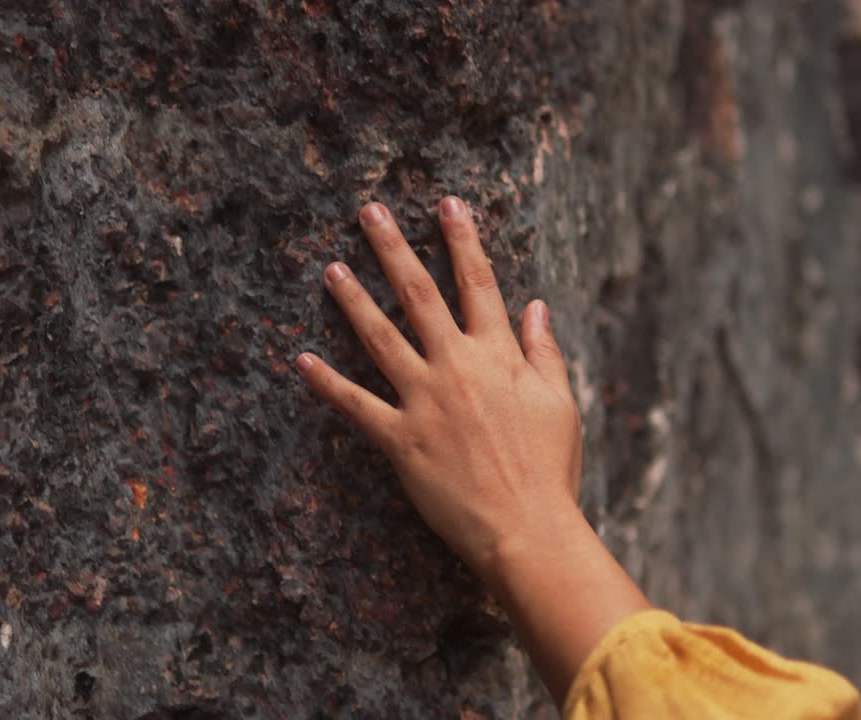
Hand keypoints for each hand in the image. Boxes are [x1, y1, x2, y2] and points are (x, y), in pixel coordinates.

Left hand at [295, 197, 580, 581]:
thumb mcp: (559, 402)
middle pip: (419, 295)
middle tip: (369, 213)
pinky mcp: (399, 439)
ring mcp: (424, 401)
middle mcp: (457, 367)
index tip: (446, 204)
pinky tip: (302, 359)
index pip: (478, 283)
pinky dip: (327, 382)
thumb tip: (536, 307)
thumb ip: (543, 351)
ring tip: (330, 269)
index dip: (462, 239)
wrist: (528, 527)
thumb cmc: (549, 469)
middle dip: (393, 249)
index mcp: (498, 356)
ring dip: (353, 300)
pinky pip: (356, 405)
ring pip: (380, 337)